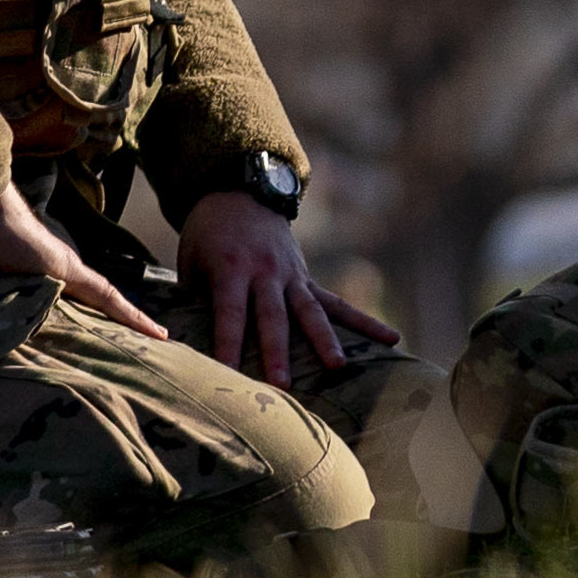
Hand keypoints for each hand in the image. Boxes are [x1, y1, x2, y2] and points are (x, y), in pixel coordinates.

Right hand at [0, 186, 165, 343]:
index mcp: (8, 274)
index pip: (36, 298)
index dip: (52, 314)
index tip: (67, 340)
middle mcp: (40, 273)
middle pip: (76, 304)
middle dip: (101, 326)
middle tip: (126, 358)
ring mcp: (58, 270)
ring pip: (100, 304)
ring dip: (126, 324)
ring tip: (160, 350)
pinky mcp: (66, 268)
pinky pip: (107, 296)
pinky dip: (132, 315)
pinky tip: (160, 337)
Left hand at [175, 194, 394, 388]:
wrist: (241, 192)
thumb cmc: (208, 234)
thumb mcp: (190, 259)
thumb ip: (194, 298)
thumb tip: (185, 343)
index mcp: (231, 268)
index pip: (229, 313)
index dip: (227, 343)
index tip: (227, 374)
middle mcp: (266, 273)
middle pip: (273, 317)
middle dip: (277, 351)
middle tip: (282, 385)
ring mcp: (292, 276)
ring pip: (311, 312)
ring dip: (324, 341)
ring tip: (339, 367)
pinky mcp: (308, 280)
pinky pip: (338, 304)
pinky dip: (365, 322)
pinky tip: (392, 339)